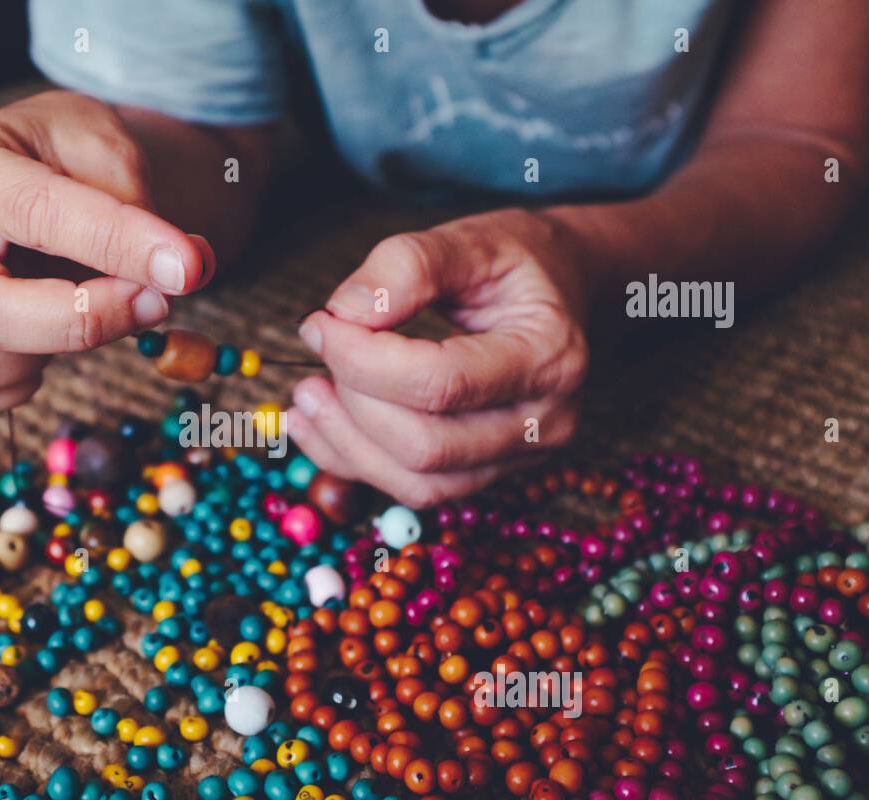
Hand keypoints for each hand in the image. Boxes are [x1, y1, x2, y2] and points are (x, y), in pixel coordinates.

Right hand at [0, 91, 214, 412]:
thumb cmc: (71, 155)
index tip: (186, 265)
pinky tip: (60, 334)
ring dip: (55, 351)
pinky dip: (27, 379)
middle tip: (156, 301)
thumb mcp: (106, 145)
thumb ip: (136, 205)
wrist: (51, 175)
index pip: (28, 211)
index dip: (112, 242)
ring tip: (104, 306)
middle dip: (79, 320)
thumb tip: (182, 272)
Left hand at [284, 210, 588, 507]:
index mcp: (549, 357)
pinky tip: (317, 424)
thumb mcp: (468, 240)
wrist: (561, 290)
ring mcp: (519, 459)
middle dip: (353, 400)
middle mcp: (545, 422)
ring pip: (416, 481)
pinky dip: (354, 462)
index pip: (440, 382)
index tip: (320, 324)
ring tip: (306, 392)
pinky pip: (412, 490)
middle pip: (424, 444)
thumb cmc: (516, 264)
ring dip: (346, 442)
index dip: (363, 360)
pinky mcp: (486, 474)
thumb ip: (406, 266)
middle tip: (319, 349)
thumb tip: (342, 315)